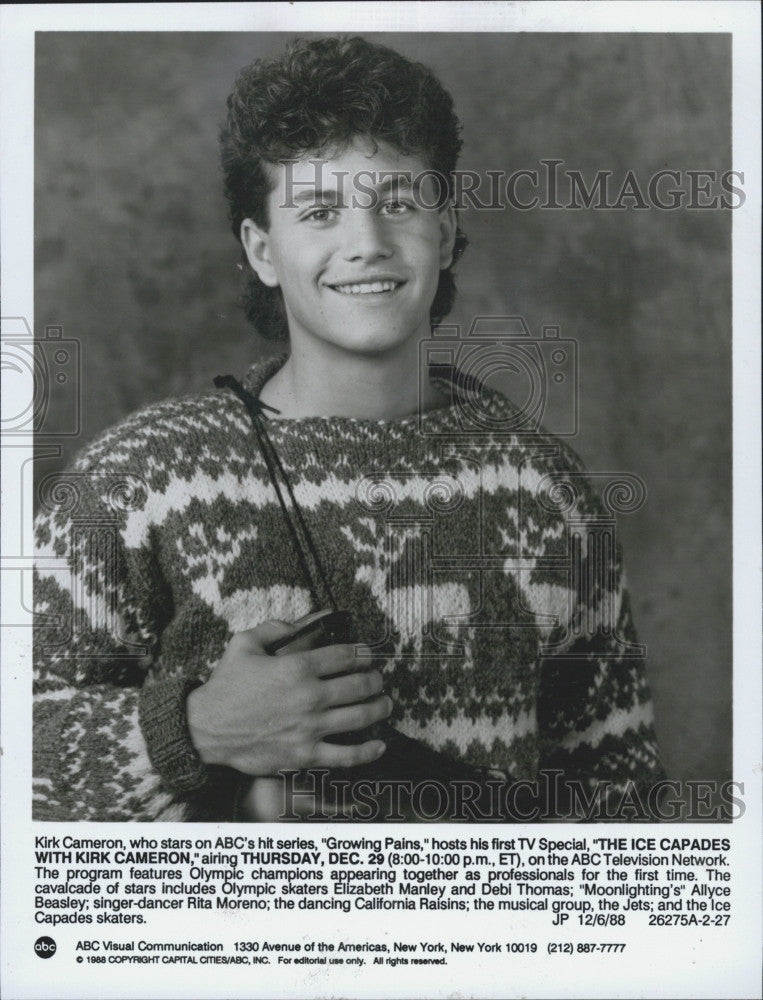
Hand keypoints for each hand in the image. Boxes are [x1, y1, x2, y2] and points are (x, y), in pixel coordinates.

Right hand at [186, 620, 390, 775]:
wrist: (206, 729)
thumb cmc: (226, 686)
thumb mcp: (244, 644)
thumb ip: (275, 628)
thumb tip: (302, 624)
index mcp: (297, 667)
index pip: (345, 655)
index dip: (363, 652)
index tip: (368, 654)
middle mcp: (310, 697)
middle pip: (359, 685)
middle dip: (375, 679)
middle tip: (377, 679)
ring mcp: (310, 728)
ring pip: (360, 717)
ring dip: (379, 708)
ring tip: (385, 703)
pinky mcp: (305, 755)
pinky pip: (346, 756)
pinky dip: (367, 752)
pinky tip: (379, 745)